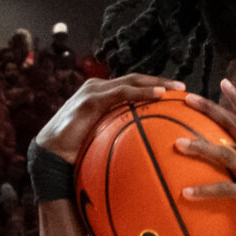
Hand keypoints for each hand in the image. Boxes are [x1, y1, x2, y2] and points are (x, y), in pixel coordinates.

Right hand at [35, 74, 182, 162]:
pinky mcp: (90, 99)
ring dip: (155, 83)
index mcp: (102, 96)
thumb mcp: (102, 140)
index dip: (154, 87)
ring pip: (131, 81)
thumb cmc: (77, 152)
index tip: (176, 94)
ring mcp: (94, 91)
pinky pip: (122, 93)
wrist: (52, 155)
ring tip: (175, 89)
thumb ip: (119, 136)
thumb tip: (144, 150)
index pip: (132, 86)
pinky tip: (159, 95)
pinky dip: (141, 92)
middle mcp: (98, 88)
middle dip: (160, 81)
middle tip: (183, 87)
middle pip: (135, 79)